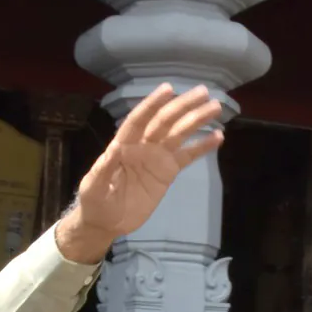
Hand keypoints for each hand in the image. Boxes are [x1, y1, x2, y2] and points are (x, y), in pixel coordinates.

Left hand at [57, 84, 225, 259]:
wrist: (107, 222)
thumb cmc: (95, 201)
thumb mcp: (93, 187)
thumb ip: (103, 168)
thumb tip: (114, 147)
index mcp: (123, 145)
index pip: (139, 120)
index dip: (153, 104)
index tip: (168, 89)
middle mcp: (142, 145)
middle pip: (164, 121)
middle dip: (183, 106)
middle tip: (204, 92)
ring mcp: (157, 157)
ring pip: (179, 134)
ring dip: (196, 120)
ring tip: (216, 108)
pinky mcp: (168, 172)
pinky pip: (187, 156)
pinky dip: (202, 147)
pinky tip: (218, 137)